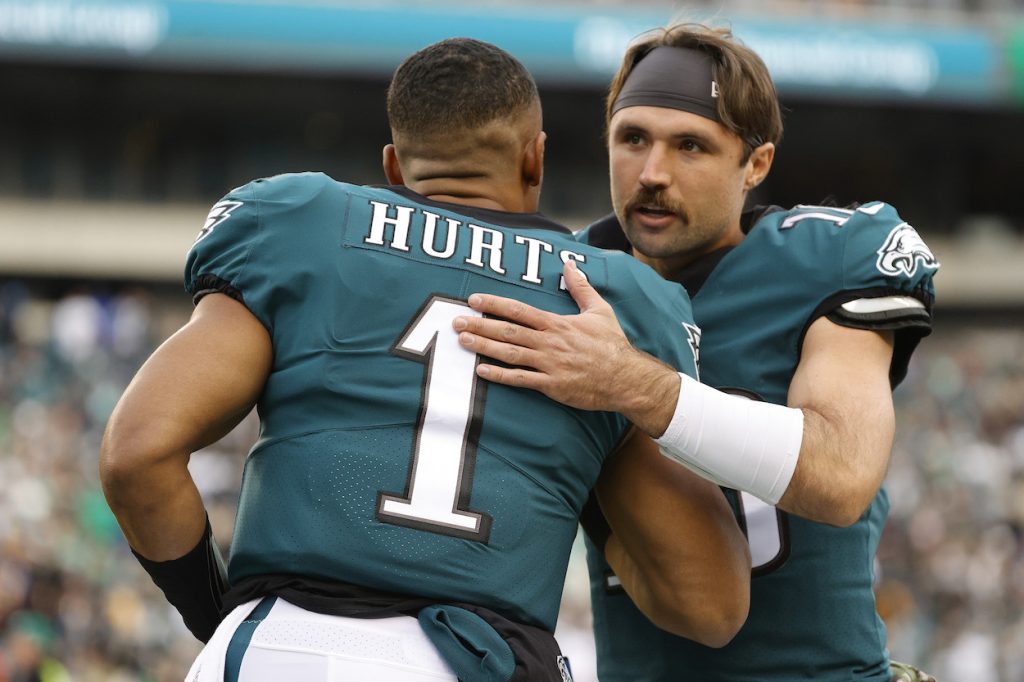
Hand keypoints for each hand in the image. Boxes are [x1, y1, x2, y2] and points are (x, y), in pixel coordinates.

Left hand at [453, 261, 678, 434]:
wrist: (626, 378)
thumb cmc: (613, 345)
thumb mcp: (600, 310)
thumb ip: (582, 288)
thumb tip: (570, 264)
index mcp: (557, 323)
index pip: (519, 310)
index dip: (494, 304)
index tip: (474, 299)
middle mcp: (549, 342)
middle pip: (508, 331)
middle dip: (480, 325)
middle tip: (456, 321)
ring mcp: (549, 364)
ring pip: (510, 354)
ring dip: (483, 347)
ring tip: (462, 341)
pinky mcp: (552, 385)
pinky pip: (521, 380)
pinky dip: (500, 375)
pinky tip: (481, 371)